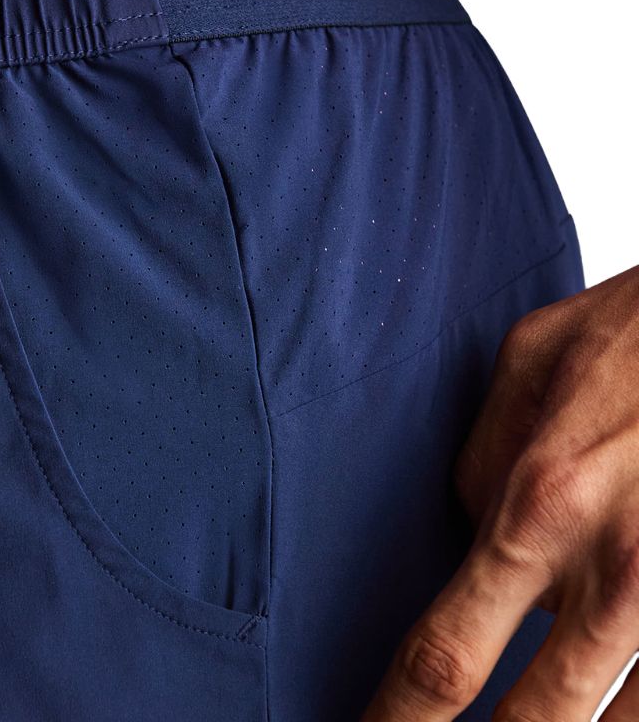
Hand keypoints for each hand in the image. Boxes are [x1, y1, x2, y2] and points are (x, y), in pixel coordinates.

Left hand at [360, 265, 638, 721]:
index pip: (446, 653)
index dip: (398, 716)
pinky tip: (600, 705)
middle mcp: (616, 571)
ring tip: (525, 714)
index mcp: (539, 504)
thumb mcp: (530, 363)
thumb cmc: (634, 331)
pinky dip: (629, 707)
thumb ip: (486, 458)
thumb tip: (470, 528)